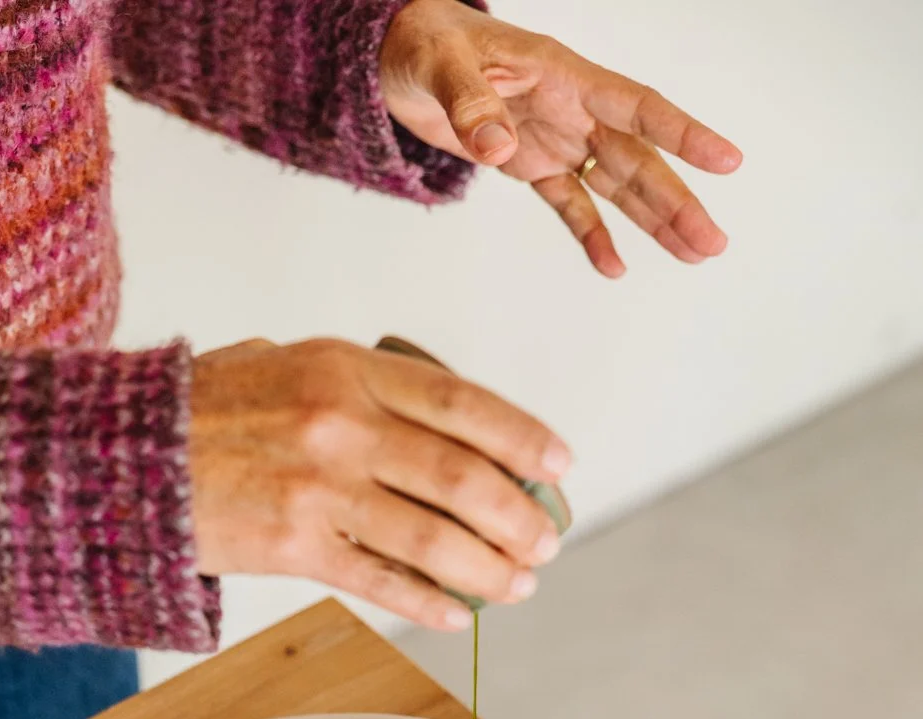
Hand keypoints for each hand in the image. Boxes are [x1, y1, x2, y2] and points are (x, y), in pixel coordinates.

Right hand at [189, 338, 568, 630]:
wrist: (120, 457)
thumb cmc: (205, 409)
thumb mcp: (289, 364)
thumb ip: (362, 388)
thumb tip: (443, 427)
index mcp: (346, 368)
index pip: (460, 403)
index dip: (522, 437)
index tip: (559, 464)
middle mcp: (339, 426)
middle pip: (461, 477)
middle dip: (517, 515)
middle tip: (546, 540)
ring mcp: (318, 492)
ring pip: (432, 537)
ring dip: (487, 567)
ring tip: (518, 583)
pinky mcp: (292, 550)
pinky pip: (379, 582)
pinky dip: (426, 603)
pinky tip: (458, 616)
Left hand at [379, 1, 741, 276]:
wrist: (399, 57)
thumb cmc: (426, 44)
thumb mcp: (443, 67)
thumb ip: (471, 106)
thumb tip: (499, 148)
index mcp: (563, 75)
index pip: (636, 106)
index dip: (682, 134)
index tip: (727, 160)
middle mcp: (571, 109)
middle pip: (638, 160)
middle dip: (677, 202)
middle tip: (713, 243)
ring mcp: (555, 139)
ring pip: (616, 185)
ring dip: (654, 222)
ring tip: (694, 255)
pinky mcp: (530, 165)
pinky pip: (569, 204)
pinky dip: (590, 235)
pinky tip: (614, 266)